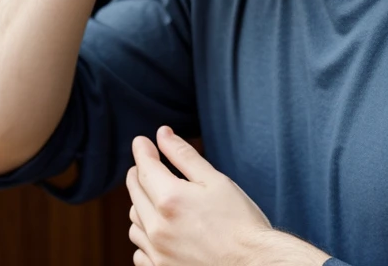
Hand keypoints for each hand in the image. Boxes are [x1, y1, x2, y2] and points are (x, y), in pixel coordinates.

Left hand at [126, 126, 271, 265]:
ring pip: (134, 222)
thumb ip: (184, 155)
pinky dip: (145, 237)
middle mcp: (157, 228)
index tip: (142, 142)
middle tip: (148, 165)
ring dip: (141, 205)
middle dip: (139, 173)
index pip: (144, 167)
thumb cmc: (239, 222)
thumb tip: (163, 134)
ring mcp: (157, 253)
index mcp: (170, 199)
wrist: (253, 265)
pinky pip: (139, 252)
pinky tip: (159, 230)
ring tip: (157, 198)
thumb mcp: (215, 180)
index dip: (141, 150)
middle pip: (134, 192)